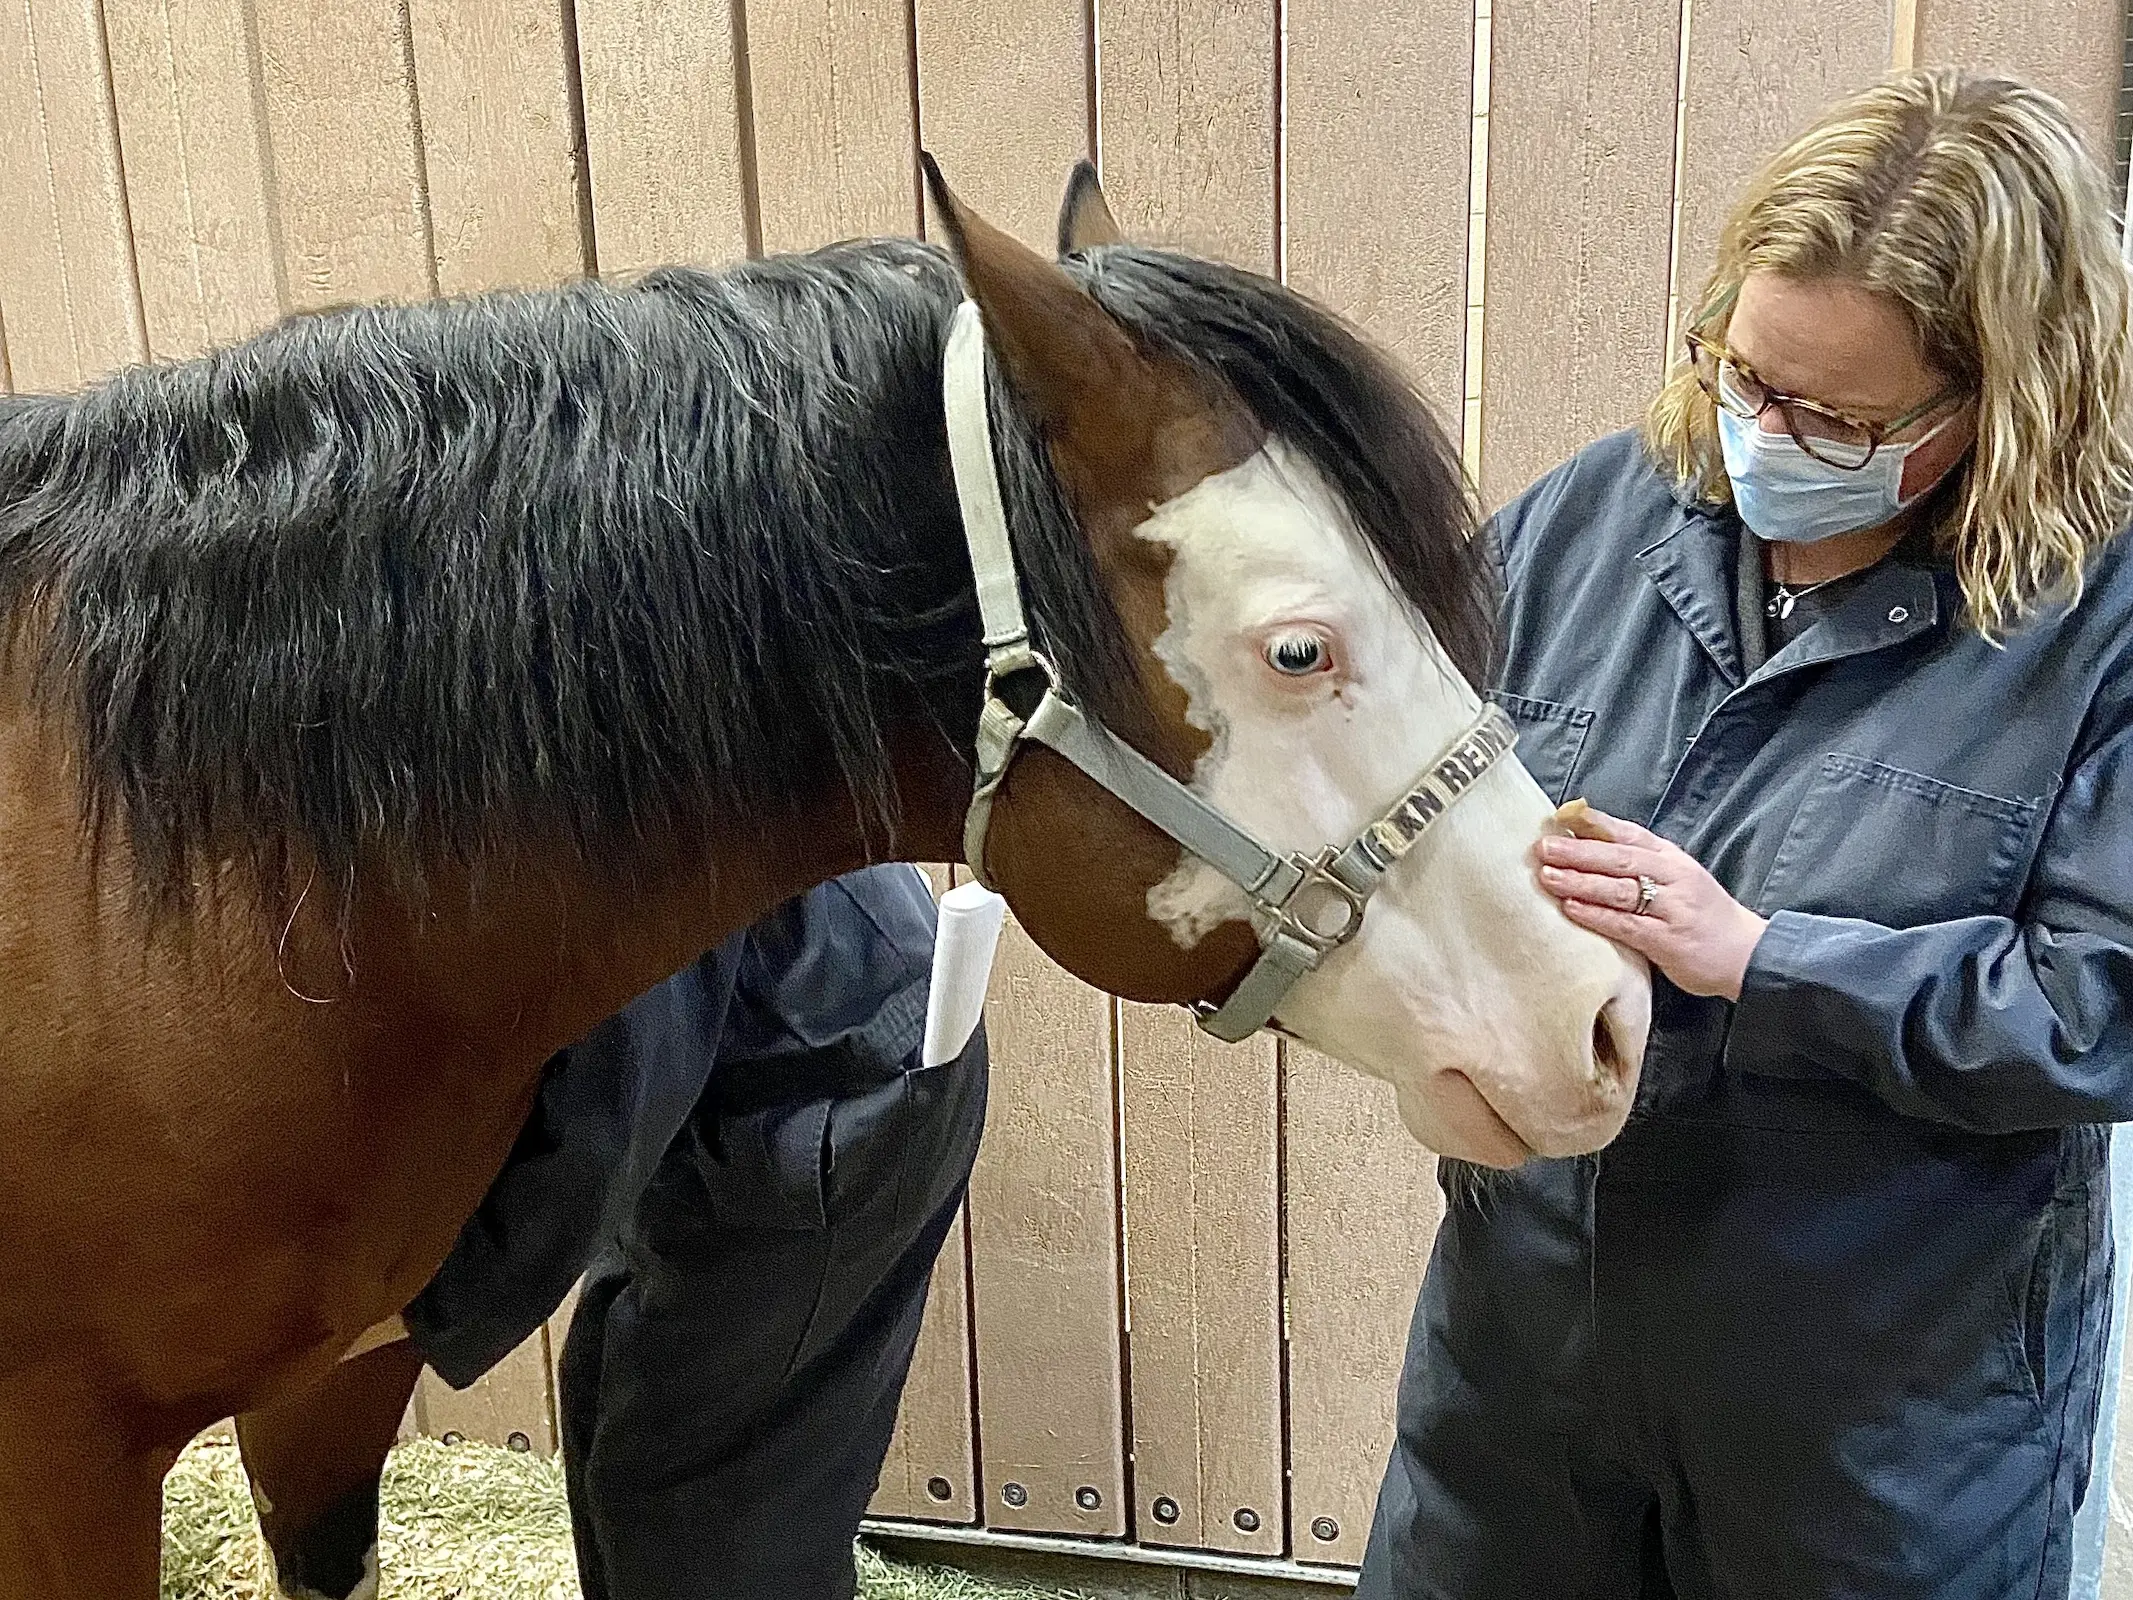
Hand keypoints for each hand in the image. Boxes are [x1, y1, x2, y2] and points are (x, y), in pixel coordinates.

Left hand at [1537, 803, 1767, 1000]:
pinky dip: (1596, 915)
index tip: (1561, 816)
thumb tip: (1586, 840)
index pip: (1630, 834)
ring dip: (1580, 882)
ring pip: (1620, 890)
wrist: (1747, 953)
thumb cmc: (1701, 913)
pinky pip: (1626, 925)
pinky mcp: (1668, 940)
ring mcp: (1672, 908)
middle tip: (1544, 847)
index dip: (1595, 824)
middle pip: (1620, 859)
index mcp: (1671, 858)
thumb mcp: (1677, 876)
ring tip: (1548, 875)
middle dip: (1578, 851)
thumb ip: (1639, 861)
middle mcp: (1673, 877)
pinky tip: (1571, 908)